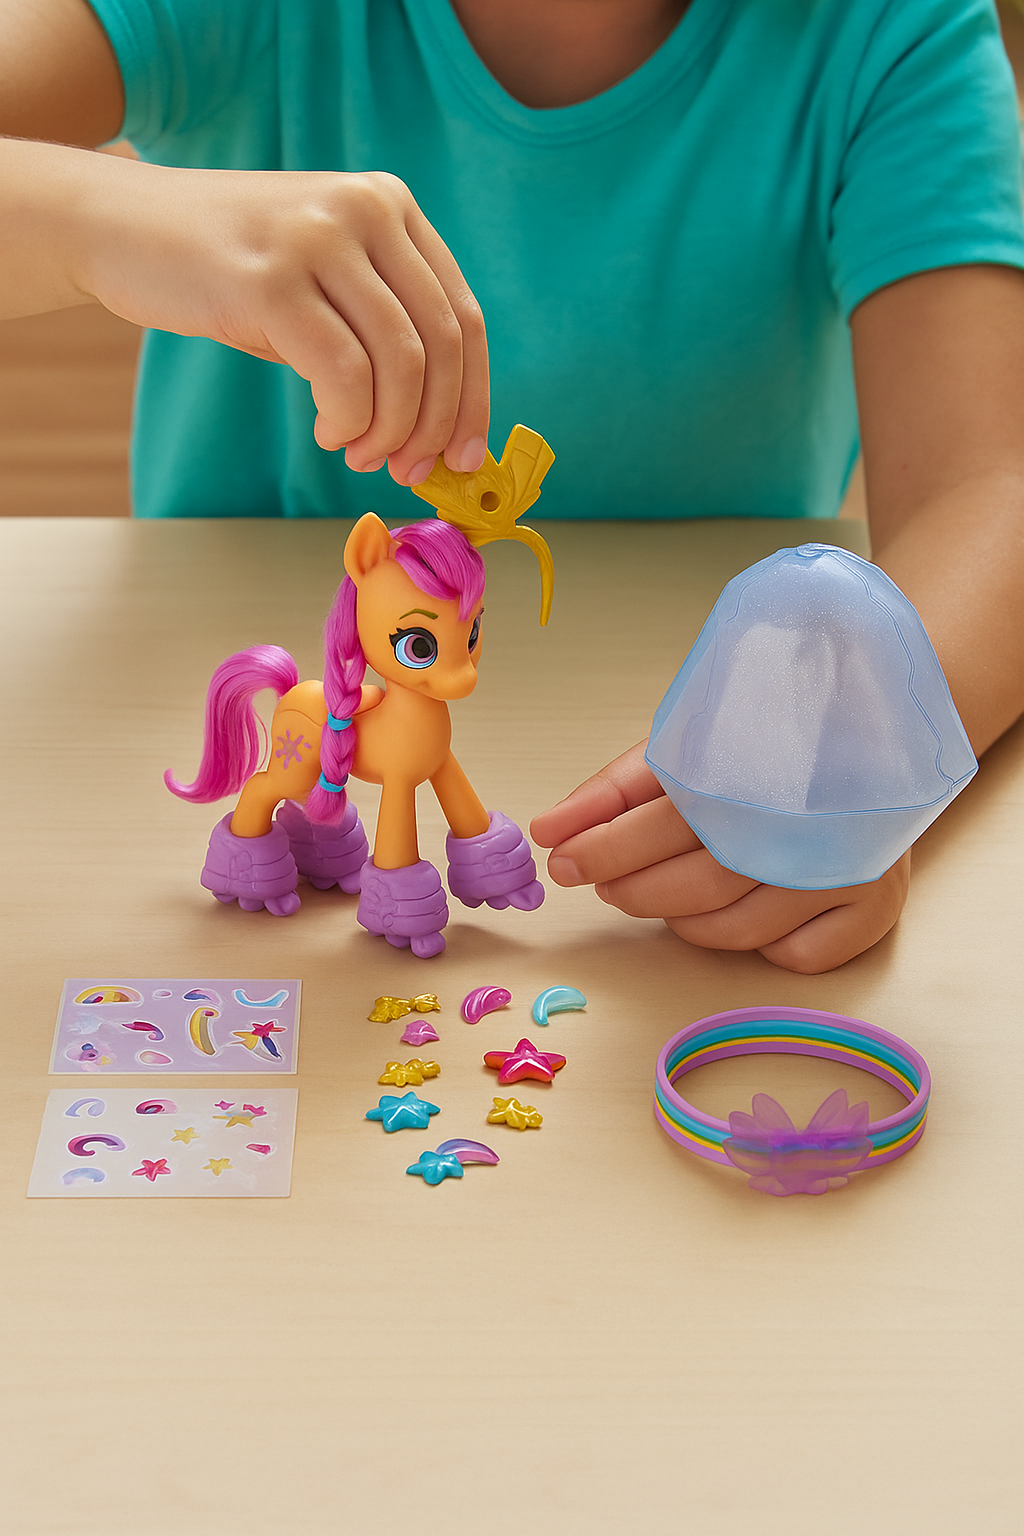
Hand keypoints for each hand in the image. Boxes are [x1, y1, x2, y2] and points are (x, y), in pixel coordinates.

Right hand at [74, 157, 487, 482]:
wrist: (121, 227)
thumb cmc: (229, 273)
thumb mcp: (323, 283)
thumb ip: (380, 331)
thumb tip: (439, 432)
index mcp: (392, 206)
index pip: (463, 316)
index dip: (473, 399)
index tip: (465, 458)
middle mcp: (366, 210)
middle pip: (442, 344)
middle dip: (434, 426)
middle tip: (408, 470)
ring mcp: (319, 238)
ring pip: (400, 363)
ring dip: (389, 430)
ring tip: (359, 453)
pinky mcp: (272, 278)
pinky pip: (344, 374)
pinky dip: (348, 421)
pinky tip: (329, 433)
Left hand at [530, 741, 910, 973]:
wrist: (881, 734)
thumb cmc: (766, 750)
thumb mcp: (690, 749)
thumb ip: (615, 791)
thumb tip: (548, 832)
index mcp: (760, 769)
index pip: (661, 823)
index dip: (603, 848)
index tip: (562, 861)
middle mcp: (810, 824)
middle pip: (696, 886)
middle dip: (634, 890)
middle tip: (604, 883)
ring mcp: (848, 871)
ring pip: (736, 931)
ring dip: (685, 921)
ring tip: (663, 893)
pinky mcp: (877, 909)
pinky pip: (790, 956)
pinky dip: (755, 944)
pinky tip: (742, 906)